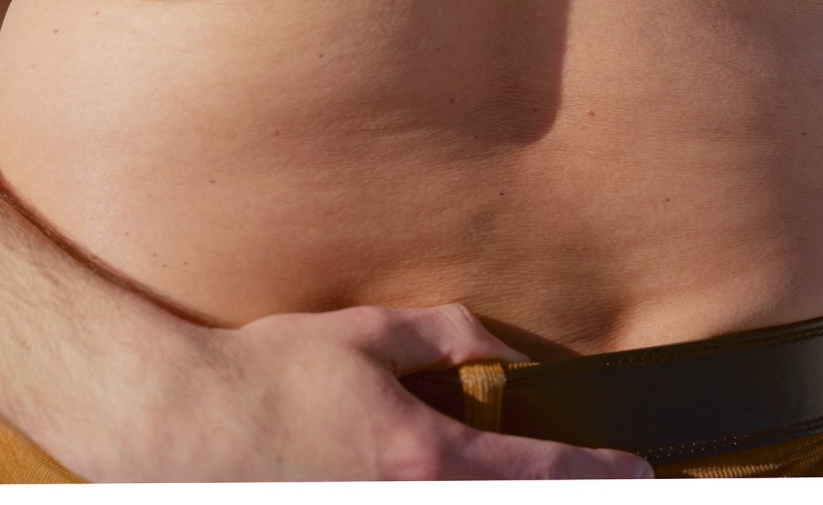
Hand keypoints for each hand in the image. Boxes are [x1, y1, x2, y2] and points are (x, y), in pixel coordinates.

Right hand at [123, 300, 651, 479]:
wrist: (181, 426)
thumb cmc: (271, 372)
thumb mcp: (364, 334)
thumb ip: (445, 336)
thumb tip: (504, 358)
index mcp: (425, 456)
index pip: (539, 475)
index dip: (600, 474)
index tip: (641, 472)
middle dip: (570, 499)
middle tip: (618, 489)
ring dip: (510, 501)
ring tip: (544, 484)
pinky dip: (455, 501)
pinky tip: (463, 486)